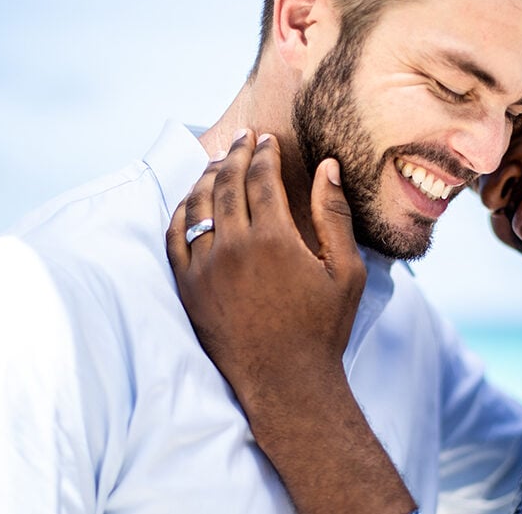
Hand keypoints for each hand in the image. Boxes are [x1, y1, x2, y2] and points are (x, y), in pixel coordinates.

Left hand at [166, 129, 365, 410]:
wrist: (286, 382)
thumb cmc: (322, 328)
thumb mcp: (346, 271)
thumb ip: (334, 215)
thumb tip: (327, 167)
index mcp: (274, 238)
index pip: (261, 177)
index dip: (264, 153)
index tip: (267, 140)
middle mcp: (234, 247)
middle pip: (225, 183)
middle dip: (234, 154)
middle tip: (242, 139)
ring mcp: (205, 268)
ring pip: (197, 206)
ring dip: (206, 177)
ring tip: (217, 162)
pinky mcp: (188, 288)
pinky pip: (175, 238)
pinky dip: (181, 212)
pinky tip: (191, 202)